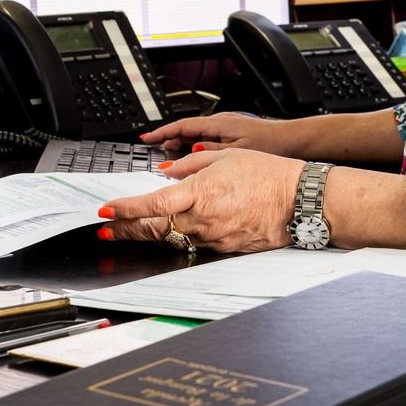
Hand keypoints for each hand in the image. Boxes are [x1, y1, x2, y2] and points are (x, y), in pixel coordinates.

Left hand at [100, 149, 302, 253]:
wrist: (298, 201)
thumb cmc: (268, 175)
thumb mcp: (225, 158)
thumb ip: (191, 164)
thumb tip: (169, 171)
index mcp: (200, 192)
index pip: (153, 204)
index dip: (126, 210)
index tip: (106, 211)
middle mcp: (204, 219)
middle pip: (155, 229)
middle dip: (127, 230)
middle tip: (108, 230)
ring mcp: (214, 237)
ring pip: (175, 237)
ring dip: (155, 232)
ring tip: (135, 228)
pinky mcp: (225, 248)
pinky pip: (197, 242)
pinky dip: (185, 235)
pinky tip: (180, 228)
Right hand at [140, 113, 298, 155]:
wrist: (294, 140)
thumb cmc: (271, 144)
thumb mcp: (236, 151)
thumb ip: (210, 152)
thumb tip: (186, 155)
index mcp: (218, 123)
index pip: (182, 125)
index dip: (162, 132)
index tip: (147, 138)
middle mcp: (220, 123)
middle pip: (187, 131)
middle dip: (170, 140)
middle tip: (156, 152)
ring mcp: (226, 130)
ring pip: (196, 137)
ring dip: (182, 146)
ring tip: (171, 160)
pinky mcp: (233, 138)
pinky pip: (207, 143)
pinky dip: (196, 150)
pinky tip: (195, 162)